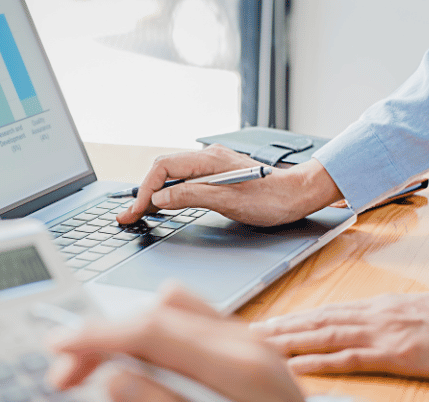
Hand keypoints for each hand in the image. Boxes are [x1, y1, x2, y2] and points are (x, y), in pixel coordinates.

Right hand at [51, 287, 322, 401]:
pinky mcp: (239, 344)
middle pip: (154, 316)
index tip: (59, 346)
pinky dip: (148, 336)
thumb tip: (114, 379)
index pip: (154, 331)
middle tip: (66, 375)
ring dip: (123, 333)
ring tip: (95, 369)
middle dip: (101, 338)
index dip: (99, 335)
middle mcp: (243, 340)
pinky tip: (136, 365)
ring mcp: (243, 337)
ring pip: (166, 311)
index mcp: (239, 368)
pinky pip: (183, 321)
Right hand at [116, 144, 342, 225]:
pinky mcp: (216, 177)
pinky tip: (162, 206)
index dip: (145, 190)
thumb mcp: (230, 201)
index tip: (136, 211)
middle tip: (128, 216)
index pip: (163, 169)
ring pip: (172, 177)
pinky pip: (184, 182)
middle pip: (163, 171)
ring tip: (138, 212)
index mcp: (209, 160)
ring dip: (153, 194)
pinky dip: (168, 194)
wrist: (299, 195)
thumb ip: (192, 196)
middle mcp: (207, 159)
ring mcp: (212, 167)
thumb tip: (160, 198)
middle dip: (142, 192)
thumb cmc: (272, 199)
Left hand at [253, 292, 428, 382]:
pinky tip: (297, 366)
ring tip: (257, 345)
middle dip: (276, 328)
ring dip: (286, 341)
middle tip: (242, 333)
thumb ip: (386, 319)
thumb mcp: (415, 313)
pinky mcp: (396, 354)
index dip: (290, 320)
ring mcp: (381, 334)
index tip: (262, 324)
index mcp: (376, 308)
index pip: (322, 313)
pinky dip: (320, 362)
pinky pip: (350, 358)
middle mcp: (371, 317)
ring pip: (322, 336)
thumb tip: (363, 322)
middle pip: (313, 322)